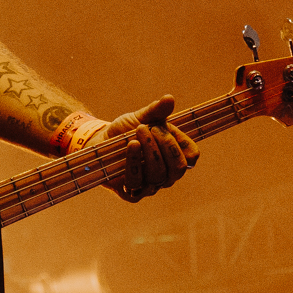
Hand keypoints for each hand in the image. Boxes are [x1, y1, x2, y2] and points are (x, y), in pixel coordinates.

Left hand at [84, 96, 198, 202]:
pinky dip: (134, 162)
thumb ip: (156, 111)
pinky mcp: (131, 193)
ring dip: (149, 151)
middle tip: (148, 128)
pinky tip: (131, 145)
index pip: (192, 156)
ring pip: (159, 175)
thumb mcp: (141, 117)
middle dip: (166, 145)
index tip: (163, 126)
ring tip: (137, 132)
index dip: (181, 141)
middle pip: (178, 167)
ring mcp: (149, 186)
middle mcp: (166, 175)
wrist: (100, 142)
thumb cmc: (125, 131)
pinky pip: (137, 183)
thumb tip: (169, 98)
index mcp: (174, 158)